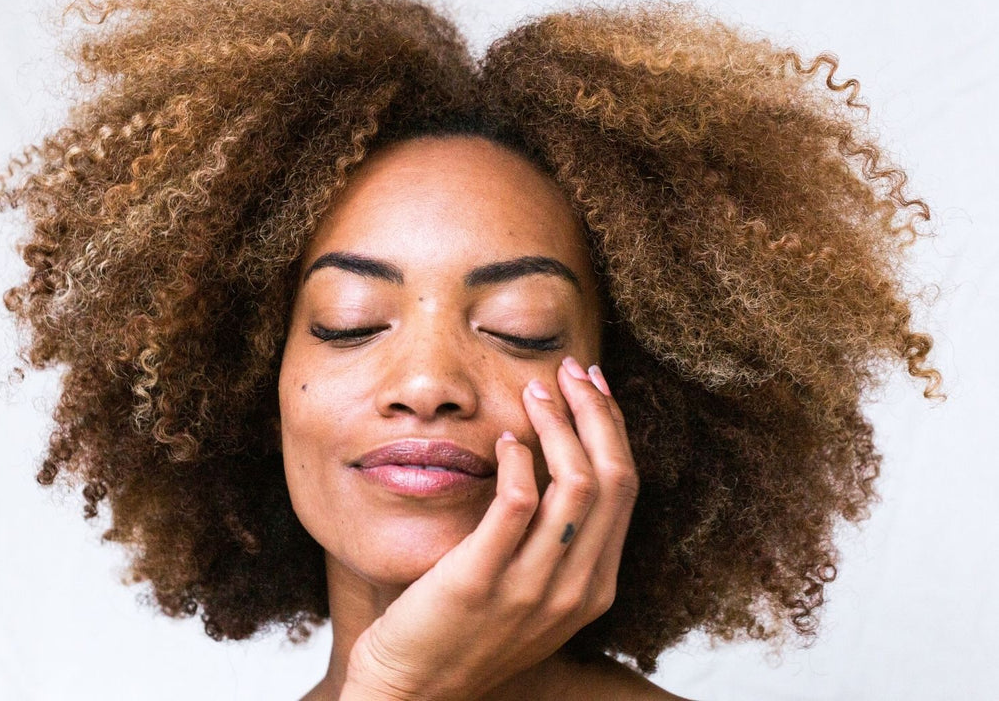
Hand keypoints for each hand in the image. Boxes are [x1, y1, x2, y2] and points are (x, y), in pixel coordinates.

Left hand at [340, 356, 639, 699]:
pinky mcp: (481, 581)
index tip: (593, 385)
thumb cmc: (467, 631)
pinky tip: (504, 438)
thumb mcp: (533, 591)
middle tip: (569, 369)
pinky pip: (516, 504)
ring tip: (534, 391)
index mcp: (595, 586)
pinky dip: (518, 460)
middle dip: (596, 411)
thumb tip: (558, 458)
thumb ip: (556, 539)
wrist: (414, 691)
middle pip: (612, 479)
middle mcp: (575, 589)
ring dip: (559, 424)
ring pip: (576, 485)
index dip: (613, 427)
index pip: (625, 488)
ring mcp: (531, 589)